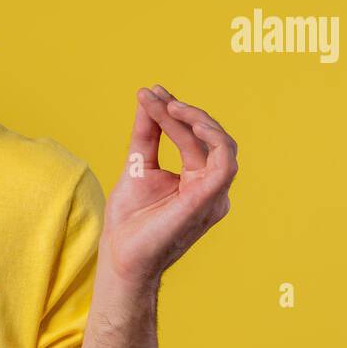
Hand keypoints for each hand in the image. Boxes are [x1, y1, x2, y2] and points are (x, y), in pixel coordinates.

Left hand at [99, 84, 237, 287]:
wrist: (121, 255)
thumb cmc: (130, 220)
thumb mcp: (138, 165)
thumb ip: (146, 134)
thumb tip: (147, 99)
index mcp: (197, 179)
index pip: (193, 136)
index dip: (174, 111)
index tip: (150, 92)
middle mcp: (211, 186)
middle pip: (207, 137)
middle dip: (181, 110)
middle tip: (153, 94)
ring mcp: (214, 195)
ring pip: (220, 144)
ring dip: (194, 119)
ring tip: (168, 105)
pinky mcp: (208, 202)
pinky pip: (225, 164)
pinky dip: (211, 138)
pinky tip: (187, 121)